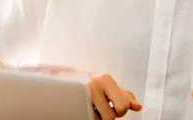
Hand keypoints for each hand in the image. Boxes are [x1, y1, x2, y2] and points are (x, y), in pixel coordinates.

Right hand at [15, 65, 141, 119]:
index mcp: (105, 79)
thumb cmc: (85, 83)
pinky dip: (84, 116)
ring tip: (87, 107)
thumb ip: (122, 94)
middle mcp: (93, 85)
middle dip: (107, 117)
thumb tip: (138, 106)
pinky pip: (84, 117)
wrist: (55, 77)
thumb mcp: (105, 86)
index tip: (112, 107)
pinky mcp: (69, 102)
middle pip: (111, 117)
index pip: (122, 106)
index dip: (120, 111)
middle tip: (99, 109)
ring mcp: (81, 94)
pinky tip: (80, 109)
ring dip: (94, 117)